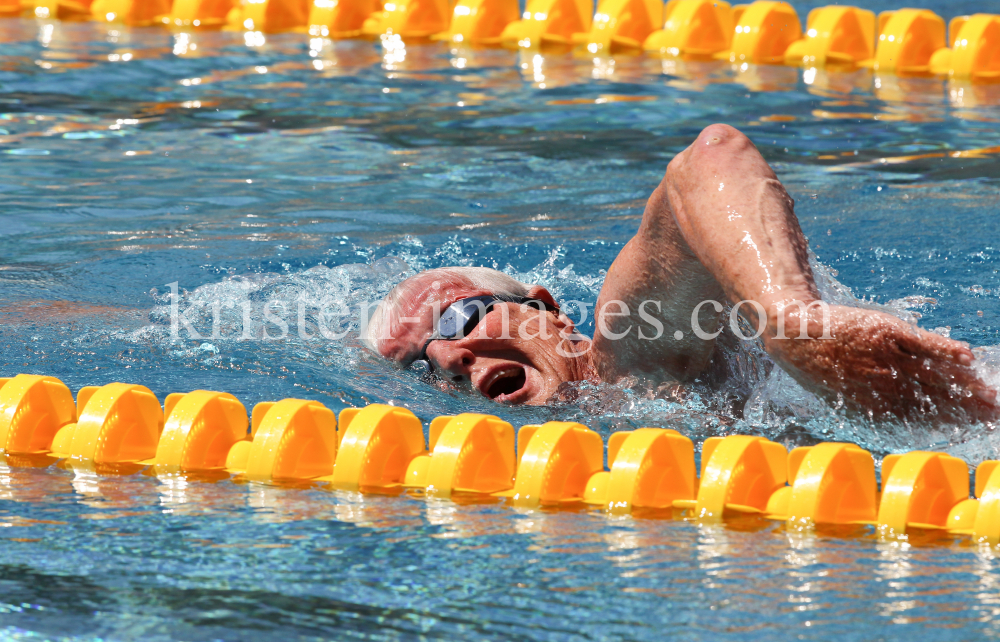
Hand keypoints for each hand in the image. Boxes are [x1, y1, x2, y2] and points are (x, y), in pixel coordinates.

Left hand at [764, 303, 998, 421]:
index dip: (952, 421)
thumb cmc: (820, 363)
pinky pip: (919, 342)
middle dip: (969, 408)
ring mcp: (885, 357)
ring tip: (992, 394)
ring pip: (932, 373)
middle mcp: (883, 384)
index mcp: (875, 405)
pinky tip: (966, 357)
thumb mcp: (845, 394)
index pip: (923, 416)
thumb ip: (878, 406)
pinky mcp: (884, 331)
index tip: (978, 425)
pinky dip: (943, 349)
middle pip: (935, 398)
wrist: (794, 332)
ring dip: (965, 384)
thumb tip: (909, 417)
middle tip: (997, 413)